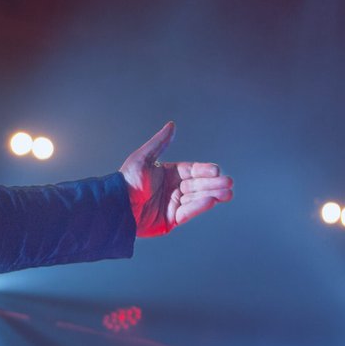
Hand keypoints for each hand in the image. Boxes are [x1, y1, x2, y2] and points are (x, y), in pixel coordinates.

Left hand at [120, 122, 233, 237]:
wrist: (115, 206)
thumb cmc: (125, 182)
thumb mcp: (142, 159)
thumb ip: (159, 143)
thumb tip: (171, 125)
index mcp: (168, 174)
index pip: (191, 170)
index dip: (204, 170)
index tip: (216, 170)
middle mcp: (172, 189)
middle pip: (198, 185)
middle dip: (214, 184)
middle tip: (229, 183)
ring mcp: (172, 204)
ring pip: (196, 199)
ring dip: (212, 195)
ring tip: (227, 193)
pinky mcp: (170, 220)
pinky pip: (187, 212)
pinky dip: (199, 207)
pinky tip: (211, 201)